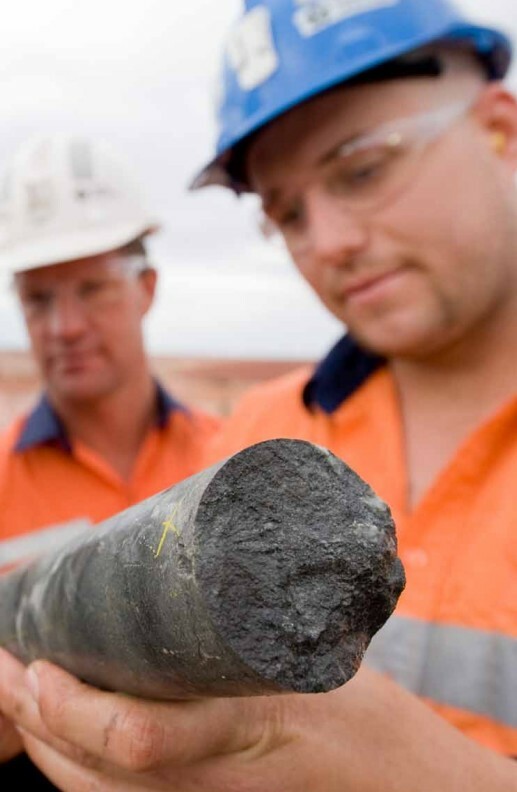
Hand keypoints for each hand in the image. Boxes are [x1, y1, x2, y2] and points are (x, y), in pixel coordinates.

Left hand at [0, 648, 514, 791]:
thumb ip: (249, 629)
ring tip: (14, 687)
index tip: (32, 662)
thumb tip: (183, 574)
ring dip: (41, 741)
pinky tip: (60, 723)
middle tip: (1, 661)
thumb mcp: (312, 657)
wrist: (399, 786)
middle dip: (30, 719)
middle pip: (92, 775)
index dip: (69, 709)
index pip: (136, 743)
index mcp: (246, 737)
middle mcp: (211, 785)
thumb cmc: (366, 719)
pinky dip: (73, 763)